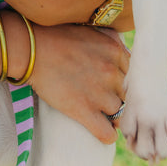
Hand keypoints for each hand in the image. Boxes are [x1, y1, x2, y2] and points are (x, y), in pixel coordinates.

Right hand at [31, 23, 129, 143]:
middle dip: (121, 98)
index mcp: (115, 51)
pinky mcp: (83, 110)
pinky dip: (106, 134)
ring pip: (121, 115)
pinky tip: (101, 128)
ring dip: (114, 116)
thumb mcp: (92, 31)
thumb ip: (112, 41)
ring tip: (102, 113)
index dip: (126, 82)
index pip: (134, 75)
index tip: (117, 85)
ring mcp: (99, 93)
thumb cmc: (58, 36)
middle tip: (108, 99)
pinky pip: (107, 133)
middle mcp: (112, 72)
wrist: (32, 47)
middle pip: (130, 95)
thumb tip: (125, 52)